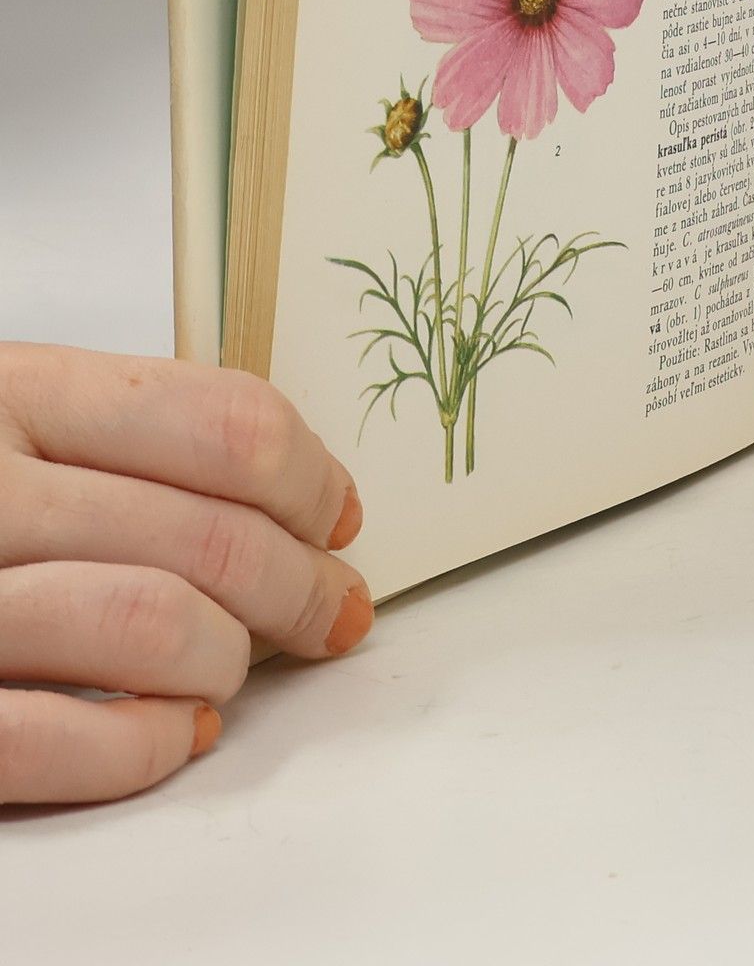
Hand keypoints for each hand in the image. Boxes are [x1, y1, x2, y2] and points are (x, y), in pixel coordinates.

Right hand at [0, 344, 369, 805]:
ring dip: (229, 660)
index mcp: (11, 392)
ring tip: (231, 669)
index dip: (311, 480)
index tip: (336, 518)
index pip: (227, 423)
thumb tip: (312, 503)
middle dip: (302, 586)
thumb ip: (136, 440)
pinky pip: (62, 742)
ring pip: (155, 626)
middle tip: (331, 610)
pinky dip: (147, 746)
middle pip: (212, 533)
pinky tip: (172, 733)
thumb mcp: (11, 417)